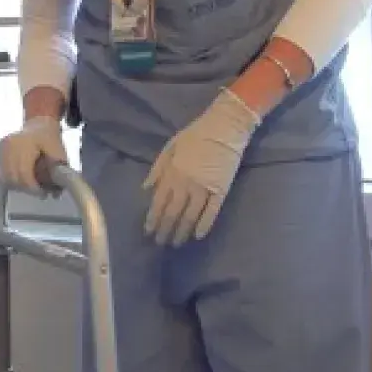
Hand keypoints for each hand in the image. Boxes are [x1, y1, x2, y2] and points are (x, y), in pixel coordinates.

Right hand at [0, 117, 67, 194]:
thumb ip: (58, 171)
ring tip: (29, 185)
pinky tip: (20, 178)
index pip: (24, 173)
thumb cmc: (49, 137)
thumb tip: (56, 192)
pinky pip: (0, 172)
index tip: (42, 193)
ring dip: (16, 185)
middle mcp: (9, 145)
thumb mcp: (59, 151)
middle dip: (25, 188)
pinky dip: (9, 179)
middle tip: (37, 191)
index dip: (32, 187)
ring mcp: (1, 147)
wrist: (38, 124)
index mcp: (24, 143)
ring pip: (4, 176)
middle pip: (12, 177)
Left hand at [143, 89, 259, 244]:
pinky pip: (212, 212)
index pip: (158, 202)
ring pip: (190, 216)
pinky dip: (205, 225)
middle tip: (160, 243)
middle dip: (165, 230)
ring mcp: (204, 189)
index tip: (148, 231)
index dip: (152, 219)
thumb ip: (158, 169)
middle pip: (172, 213)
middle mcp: (185, 184)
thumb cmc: (196, 135)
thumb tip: (146, 189)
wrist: (225, 127)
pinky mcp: (221, 190)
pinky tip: (198, 236)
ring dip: (182, 231)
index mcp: (172, 173)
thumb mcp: (170, 146)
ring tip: (177, 243)